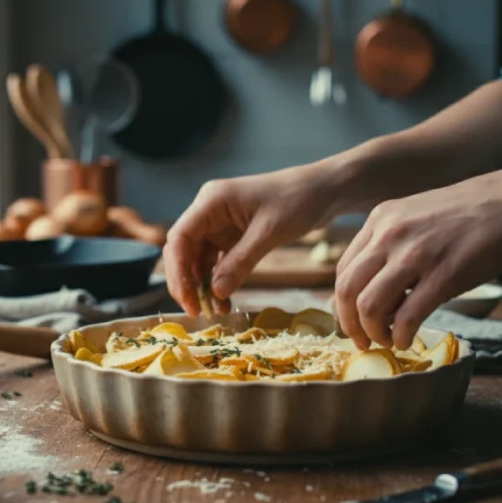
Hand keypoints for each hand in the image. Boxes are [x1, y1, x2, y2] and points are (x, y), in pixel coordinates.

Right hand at [165, 164, 339, 315]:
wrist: (324, 190)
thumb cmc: (298, 201)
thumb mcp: (269, 233)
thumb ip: (240, 262)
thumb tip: (215, 293)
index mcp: (211, 201)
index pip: (180, 237)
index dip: (177, 271)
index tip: (187, 299)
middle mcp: (210, 211)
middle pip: (184, 250)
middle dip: (186, 282)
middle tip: (196, 311)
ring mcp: (220, 224)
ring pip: (198, 259)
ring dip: (202, 285)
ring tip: (213, 311)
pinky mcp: (233, 236)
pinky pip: (218, 262)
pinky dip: (219, 281)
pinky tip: (224, 301)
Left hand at [333, 171, 501, 349]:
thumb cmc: (470, 213)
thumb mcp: (416, 216)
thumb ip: (391, 246)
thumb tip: (376, 290)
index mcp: (380, 220)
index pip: (343, 270)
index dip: (342, 303)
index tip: (352, 321)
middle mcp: (390, 235)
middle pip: (347, 290)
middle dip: (349, 324)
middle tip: (361, 341)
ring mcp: (415, 255)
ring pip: (369, 306)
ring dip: (373, 333)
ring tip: (386, 341)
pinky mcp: (444, 275)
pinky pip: (406, 316)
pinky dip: (400, 336)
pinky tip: (406, 340)